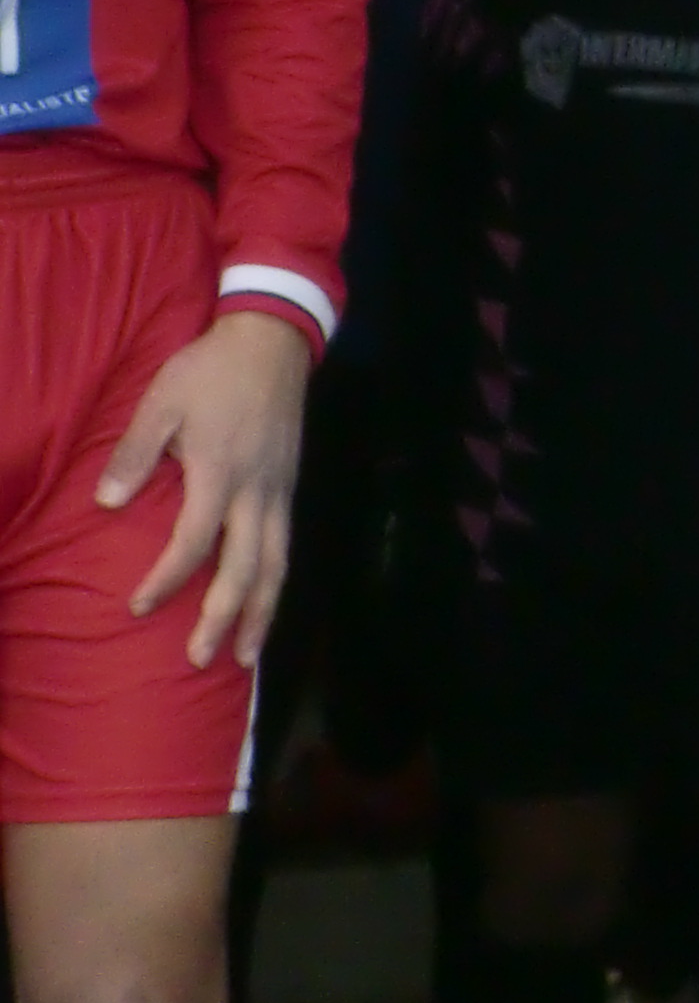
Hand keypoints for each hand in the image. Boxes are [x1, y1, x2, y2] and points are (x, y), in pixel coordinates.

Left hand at [97, 307, 310, 666]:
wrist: (272, 342)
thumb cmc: (210, 371)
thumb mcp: (163, 401)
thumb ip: (136, 453)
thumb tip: (106, 504)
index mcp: (221, 471)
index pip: (195, 541)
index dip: (166, 579)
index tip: (138, 606)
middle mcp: (257, 490)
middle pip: (247, 568)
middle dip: (224, 618)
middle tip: (200, 660)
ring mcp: (279, 489)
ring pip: (277, 564)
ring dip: (261, 613)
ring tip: (244, 656)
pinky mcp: (289, 485)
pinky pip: (285, 546)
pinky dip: (275, 584)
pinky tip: (262, 604)